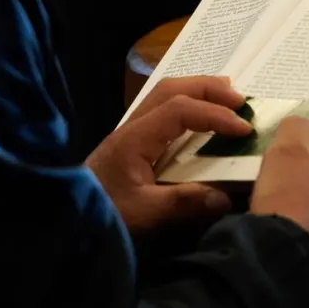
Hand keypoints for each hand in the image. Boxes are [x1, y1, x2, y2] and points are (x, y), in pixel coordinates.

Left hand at [87, 77, 251, 234]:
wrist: (66, 218)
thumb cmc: (103, 215)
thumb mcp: (144, 214)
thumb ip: (183, 204)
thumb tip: (226, 197)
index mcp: (135, 138)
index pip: (179, 110)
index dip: (214, 114)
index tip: (242, 129)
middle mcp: (132, 127)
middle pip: (171, 89)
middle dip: (209, 89)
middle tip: (241, 100)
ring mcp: (130, 133)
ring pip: (165, 95)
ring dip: (198, 92)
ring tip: (228, 99)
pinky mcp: (132, 145)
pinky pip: (162, 111)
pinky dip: (188, 106)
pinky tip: (202, 120)